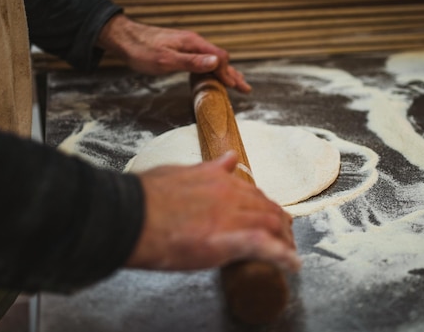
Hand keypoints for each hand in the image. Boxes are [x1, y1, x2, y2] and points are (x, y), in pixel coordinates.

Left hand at [97, 14, 250, 92]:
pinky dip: (213, 70)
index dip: (228, 74)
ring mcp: (187, 45)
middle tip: (246, 89)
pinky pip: (203, 60)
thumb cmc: (141, 50)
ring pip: (213, 59)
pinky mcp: (181, 49)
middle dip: (233, 74)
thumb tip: (216, 62)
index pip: (220, 58)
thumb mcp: (165, 60)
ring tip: (236, 84)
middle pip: (220, 58)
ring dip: (225, 73)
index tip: (235, 88)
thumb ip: (191, 62)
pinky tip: (212, 76)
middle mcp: (193, 42)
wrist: (123, 38)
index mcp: (193, 43)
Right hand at [125, 151, 299, 272]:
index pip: (252, 192)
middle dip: (279, 223)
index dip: (264, 206)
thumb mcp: (178, 171)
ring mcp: (232, 216)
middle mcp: (231, 194)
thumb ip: (207, 168)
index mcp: (218, 178)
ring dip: (285, 239)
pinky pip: (266, 248)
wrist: (131, 214)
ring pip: (271, 225)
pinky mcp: (229, 240)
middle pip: (267, 208)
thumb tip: (227, 159)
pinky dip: (283, 256)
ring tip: (290, 252)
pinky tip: (292, 264)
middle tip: (285, 236)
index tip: (268, 214)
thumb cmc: (145, 195)